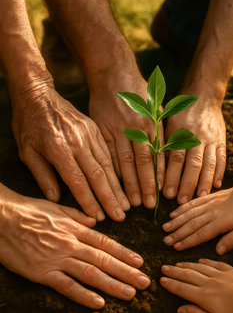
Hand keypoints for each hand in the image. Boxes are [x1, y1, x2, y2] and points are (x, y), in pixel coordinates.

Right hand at [0, 185, 149, 307]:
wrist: (2, 218)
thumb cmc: (29, 211)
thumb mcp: (57, 208)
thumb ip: (78, 215)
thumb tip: (96, 219)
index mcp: (76, 228)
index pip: (106, 243)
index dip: (125, 253)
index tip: (140, 262)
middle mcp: (71, 244)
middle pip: (104, 260)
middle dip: (127, 272)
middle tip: (145, 283)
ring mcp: (57, 259)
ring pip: (91, 273)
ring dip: (113, 284)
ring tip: (131, 293)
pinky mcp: (42, 273)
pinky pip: (66, 286)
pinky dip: (84, 295)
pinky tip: (99, 303)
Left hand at [12, 87, 129, 220]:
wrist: (38, 95)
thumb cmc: (28, 124)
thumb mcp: (26, 151)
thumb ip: (42, 175)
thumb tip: (56, 198)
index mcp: (59, 149)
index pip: (78, 181)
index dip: (90, 201)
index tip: (100, 217)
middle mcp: (78, 142)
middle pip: (98, 175)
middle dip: (110, 198)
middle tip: (121, 216)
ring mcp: (89, 134)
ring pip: (107, 164)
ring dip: (117, 186)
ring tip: (126, 203)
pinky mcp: (94, 128)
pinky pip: (107, 152)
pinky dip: (116, 169)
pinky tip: (121, 182)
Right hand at [89, 74, 164, 207]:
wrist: (113, 75)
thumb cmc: (139, 93)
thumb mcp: (156, 107)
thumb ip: (162, 131)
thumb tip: (172, 153)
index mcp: (151, 123)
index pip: (157, 155)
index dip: (158, 176)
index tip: (160, 194)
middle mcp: (136, 128)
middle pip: (141, 162)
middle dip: (144, 185)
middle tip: (146, 205)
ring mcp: (117, 129)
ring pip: (123, 161)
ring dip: (127, 183)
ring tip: (129, 202)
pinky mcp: (101, 129)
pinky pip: (106, 154)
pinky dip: (110, 170)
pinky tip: (113, 185)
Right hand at [160, 259, 232, 312]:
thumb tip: (179, 310)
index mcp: (204, 296)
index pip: (182, 288)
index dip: (171, 284)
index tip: (161, 280)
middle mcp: (209, 283)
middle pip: (187, 275)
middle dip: (174, 271)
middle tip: (163, 267)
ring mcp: (220, 275)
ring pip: (199, 267)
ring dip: (186, 265)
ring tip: (177, 263)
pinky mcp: (231, 270)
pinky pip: (214, 263)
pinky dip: (204, 261)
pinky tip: (199, 259)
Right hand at [162, 183, 232, 252]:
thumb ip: (232, 240)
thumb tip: (218, 252)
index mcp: (220, 222)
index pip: (201, 234)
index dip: (187, 241)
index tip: (176, 247)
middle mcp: (211, 212)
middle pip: (191, 224)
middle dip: (177, 233)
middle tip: (165, 241)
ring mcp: (208, 204)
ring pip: (188, 213)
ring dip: (176, 221)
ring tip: (165, 229)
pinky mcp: (207, 198)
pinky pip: (192, 203)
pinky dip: (181, 209)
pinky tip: (173, 214)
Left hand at [163, 103, 225, 203]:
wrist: (204, 96)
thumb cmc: (180, 113)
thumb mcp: (168, 124)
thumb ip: (163, 144)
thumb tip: (153, 168)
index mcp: (181, 132)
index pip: (175, 158)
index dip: (171, 176)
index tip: (166, 194)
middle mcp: (197, 136)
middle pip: (193, 164)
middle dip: (187, 184)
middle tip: (181, 201)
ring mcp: (211, 139)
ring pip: (209, 163)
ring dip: (204, 182)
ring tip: (200, 198)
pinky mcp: (222, 140)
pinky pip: (222, 158)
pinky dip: (219, 172)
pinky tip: (216, 185)